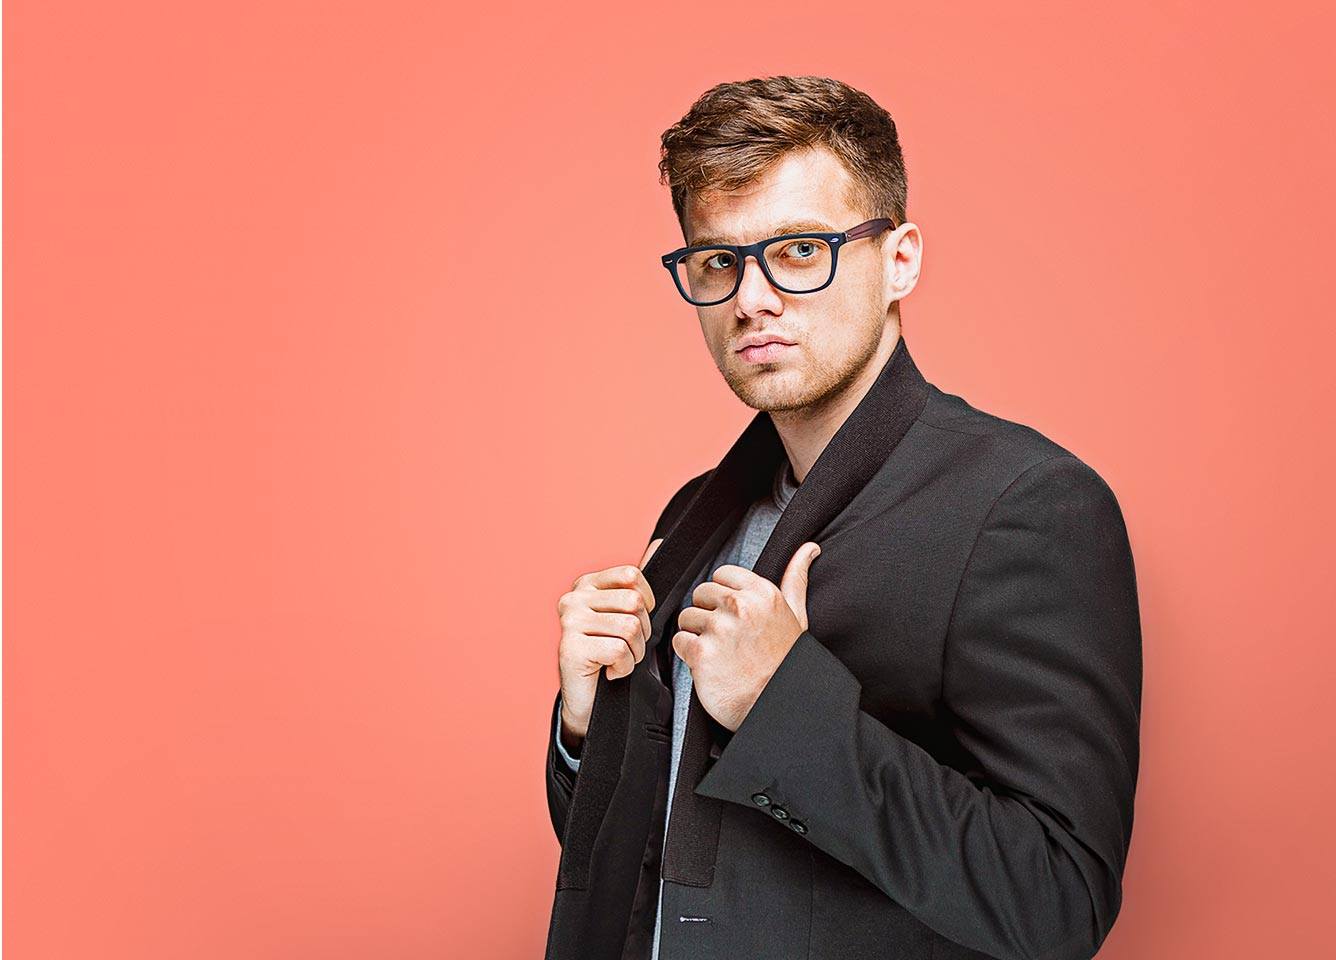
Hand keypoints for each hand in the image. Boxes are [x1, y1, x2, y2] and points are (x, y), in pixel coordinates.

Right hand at [556, 537, 663, 751]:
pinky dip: (623, 668)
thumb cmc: (610, 655)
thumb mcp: (627, 614)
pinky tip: (608, 671)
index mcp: (586, 584)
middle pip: (634, 602)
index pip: (632, 576)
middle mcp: (573, 598)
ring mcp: (569, 622)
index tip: (635, 622)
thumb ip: (638, 581)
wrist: (590, 700)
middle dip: (642, 632)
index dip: (646, 603)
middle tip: (626, 647)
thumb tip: (659, 542)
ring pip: (630, 627)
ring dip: (634, 652)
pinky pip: (619, 650)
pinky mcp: (570, 648)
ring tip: (617, 660)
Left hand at [672, 541, 820, 732]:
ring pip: (686, 617)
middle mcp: (741, 607)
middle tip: (726, 640)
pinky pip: (679, 641)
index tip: (735, 617)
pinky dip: (688, 654)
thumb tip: (809, 547)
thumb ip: (796, 578)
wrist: (780, 708)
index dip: (723, 597)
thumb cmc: (787, 662)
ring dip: (696, 635)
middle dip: (708, 615)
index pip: (722, 575)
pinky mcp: (701, 653)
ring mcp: (720, 629)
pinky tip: (709, 666)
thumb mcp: (797, 616)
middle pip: (701, 594)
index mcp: (762, 593)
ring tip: (719, 655)